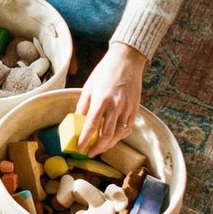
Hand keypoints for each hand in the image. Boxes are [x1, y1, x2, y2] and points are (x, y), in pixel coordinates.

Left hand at [75, 41, 146, 156]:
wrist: (127, 61)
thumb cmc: (104, 72)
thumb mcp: (88, 86)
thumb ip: (83, 105)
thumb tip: (77, 122)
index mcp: (101, 99)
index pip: (91, 125)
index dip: (85, 139)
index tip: (79, 148)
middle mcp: (115, 105)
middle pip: (106, 134)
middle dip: (97, 147)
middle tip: (90, 153)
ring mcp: (127, 108)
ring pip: (119, 134)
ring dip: (109, 145)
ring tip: (100, 148)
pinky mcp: (135, 108)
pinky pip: (128, 128)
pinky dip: (120, 136)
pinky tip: (113, 139)